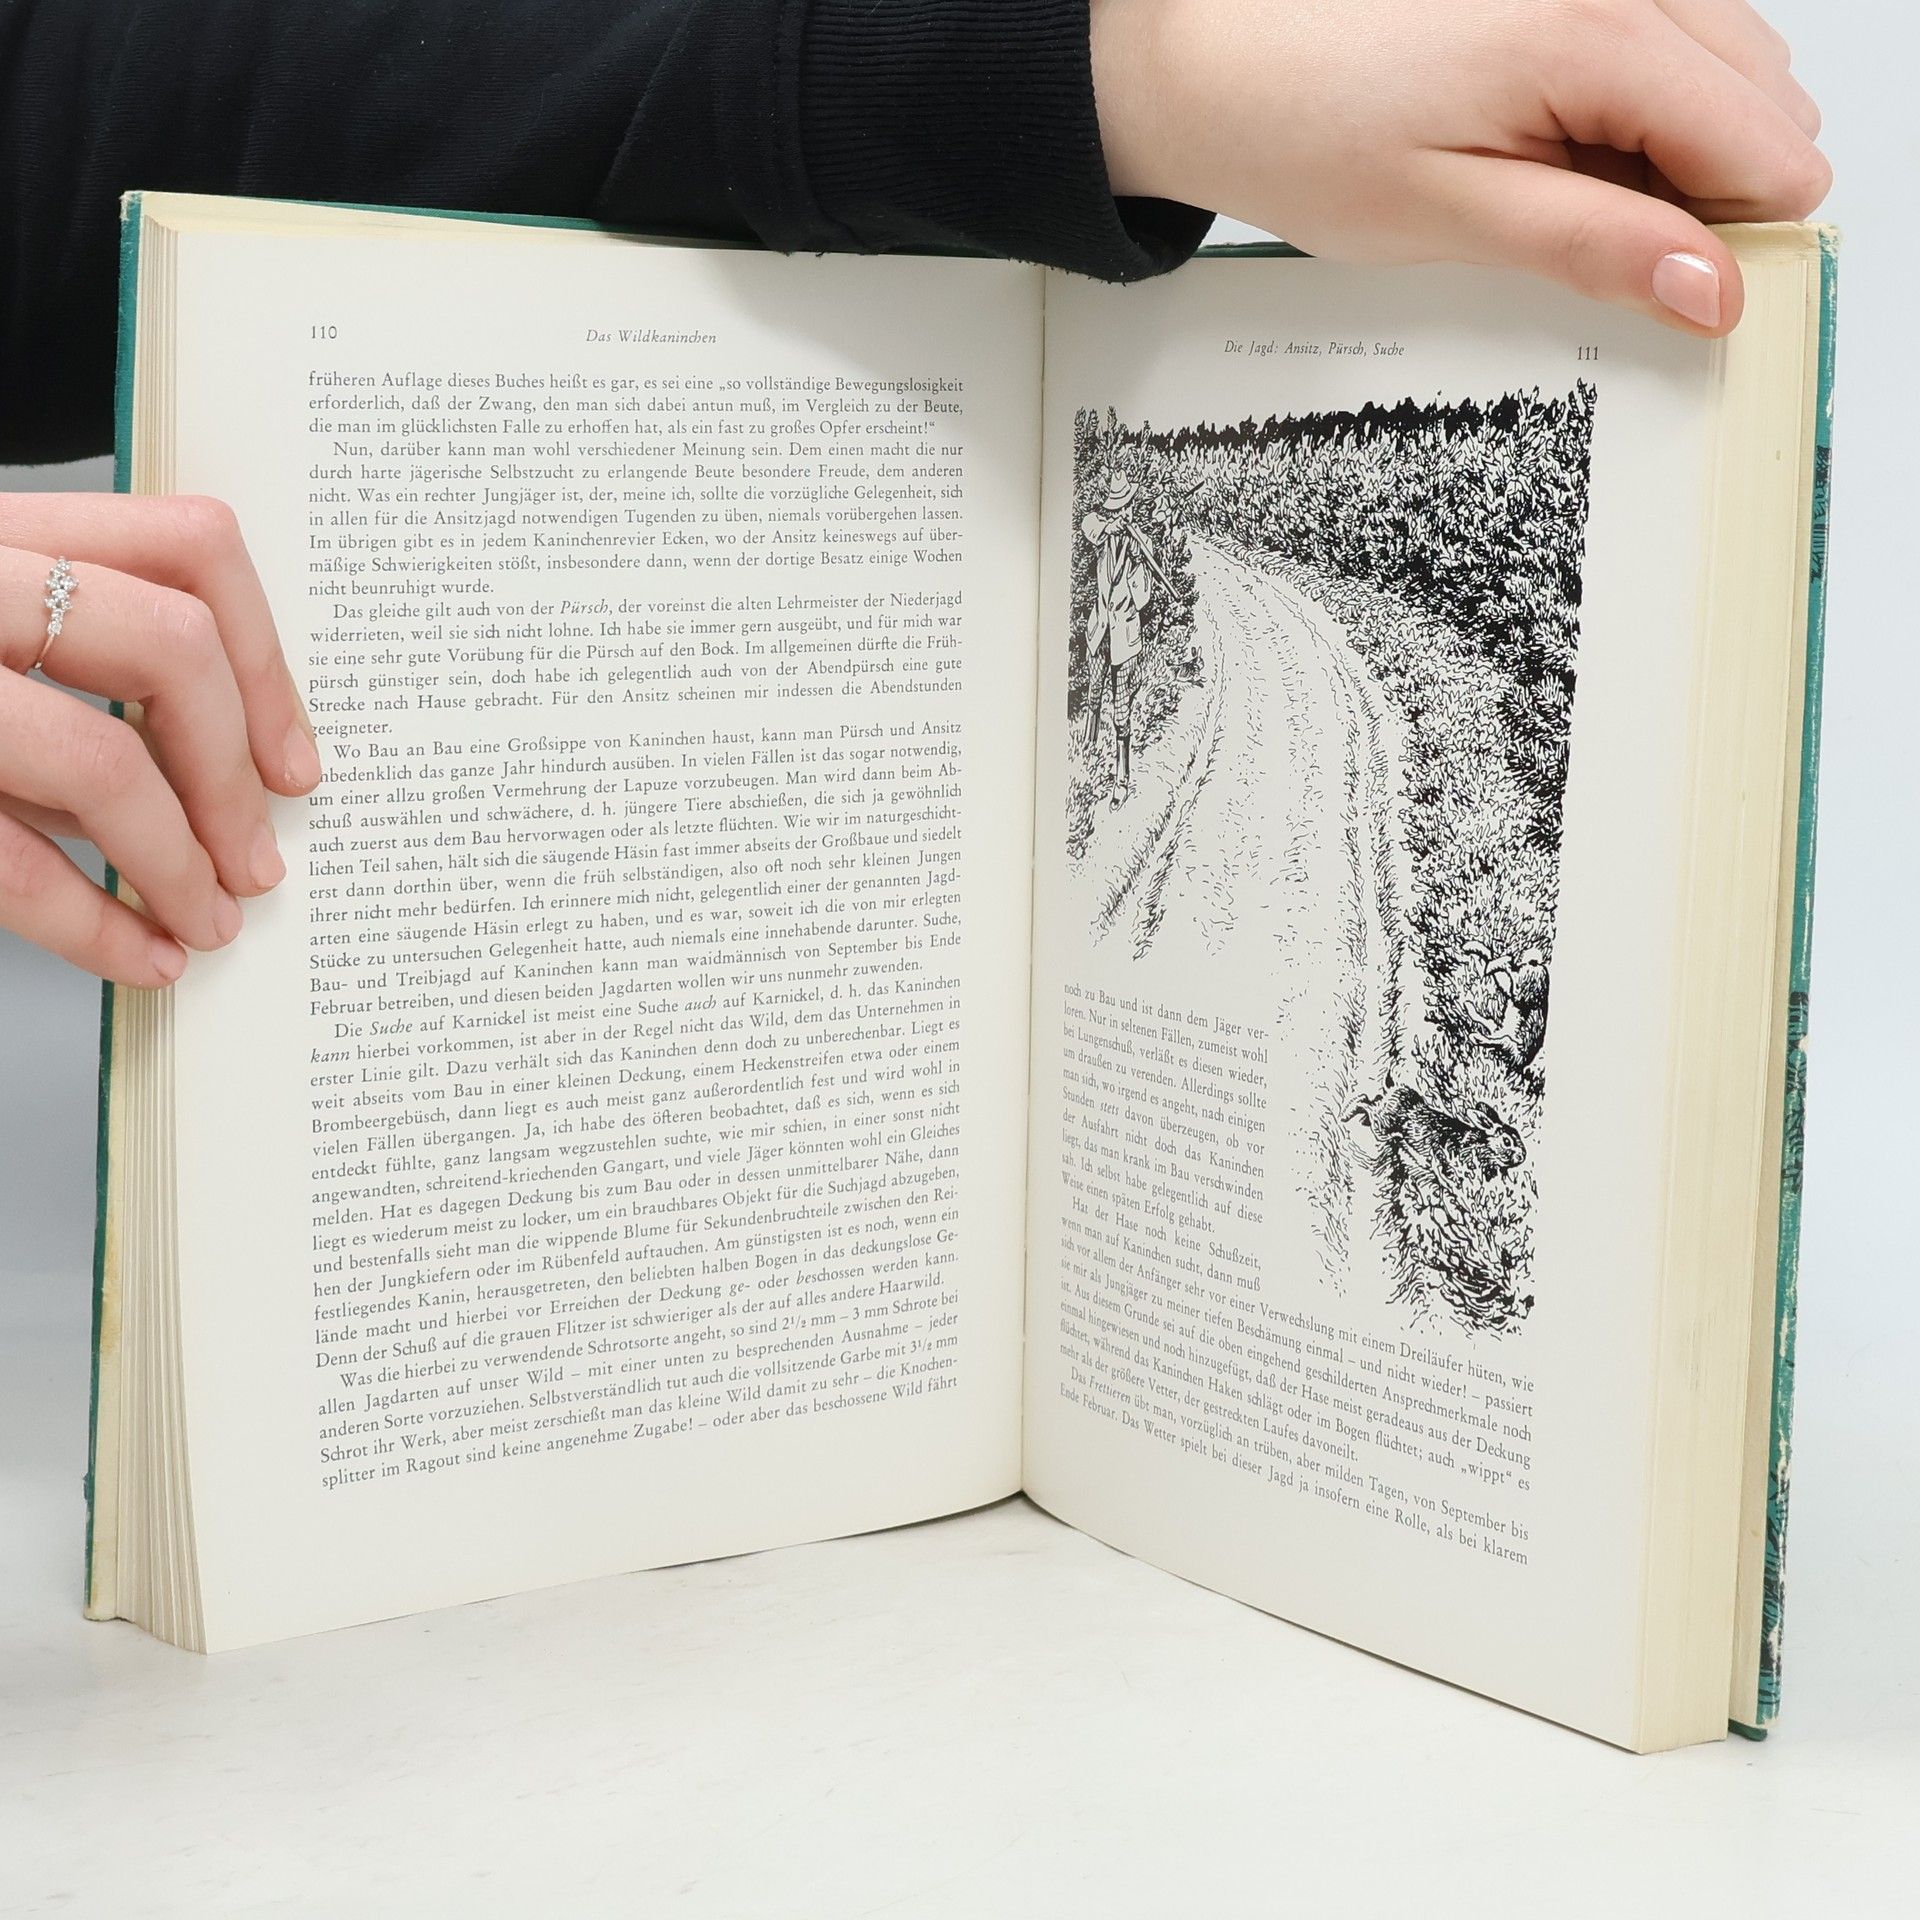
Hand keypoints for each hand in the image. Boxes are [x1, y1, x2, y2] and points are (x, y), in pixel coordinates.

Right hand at [0, 495, 319, 985]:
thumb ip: (73, 672)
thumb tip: (226, 777)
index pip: (186, 545)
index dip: (266, 663)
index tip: (294, 764)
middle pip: (167, 645)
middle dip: (232, 774)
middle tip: (256, 861)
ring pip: (100, 756)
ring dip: (178, 863)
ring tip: (205, 924)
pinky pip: (7, 859)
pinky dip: (94, 927)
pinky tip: (136, 960)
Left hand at [1091, 0, 1829, 332]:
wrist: (1218, 65)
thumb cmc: (1309, 134)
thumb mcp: (1453, 219)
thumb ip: (1595, 248)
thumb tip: (1715, 290)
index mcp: (1597, 39)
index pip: (1770, 152)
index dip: (1733, 239)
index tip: (1665, 288)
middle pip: (1768, 106)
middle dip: (1709, 193)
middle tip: (1592, 240)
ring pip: (1730, 70)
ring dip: (1676, 149)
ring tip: (1559, 190)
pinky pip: (1672, 40)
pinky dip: (1641, 106)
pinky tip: (1559, 146)